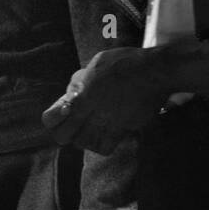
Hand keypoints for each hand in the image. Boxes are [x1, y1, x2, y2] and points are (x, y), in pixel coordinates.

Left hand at [42, 47, 167, 154]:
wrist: (157, 71)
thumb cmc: (126, 62)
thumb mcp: (97, 63)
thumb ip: (80, 80)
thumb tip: (70, 94)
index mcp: (82, 93)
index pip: (52, 118)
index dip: (53, 120)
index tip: (62, 114)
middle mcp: (92, 110)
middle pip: (65, 137)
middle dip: (66, 133)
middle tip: (74, 126)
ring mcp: (108, 122)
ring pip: (84, 144)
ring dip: (83, 139)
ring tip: (89, 130)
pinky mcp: (124, 129)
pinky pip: (105, 147)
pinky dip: (101, 145)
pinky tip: (105, 135)